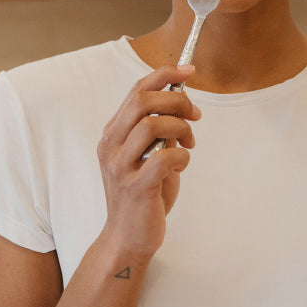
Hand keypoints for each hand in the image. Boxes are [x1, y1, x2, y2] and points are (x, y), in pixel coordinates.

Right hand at [95, 64, 198, 258]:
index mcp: (113, 134)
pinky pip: (165, 157)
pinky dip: (182, 155)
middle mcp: (111, 146)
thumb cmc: (144, 193)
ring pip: (151, 124)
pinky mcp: (135, 186)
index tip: (188, 70)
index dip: (163, 74)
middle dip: (177, 100)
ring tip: (189, 143)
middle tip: (195, 115)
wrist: (128, 237)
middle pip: (142, 101)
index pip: (135, 91)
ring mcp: (120, 166)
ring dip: (180, 128)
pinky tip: (182, 164)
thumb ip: (161, 131)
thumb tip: (183, 103)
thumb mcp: (151, 155)